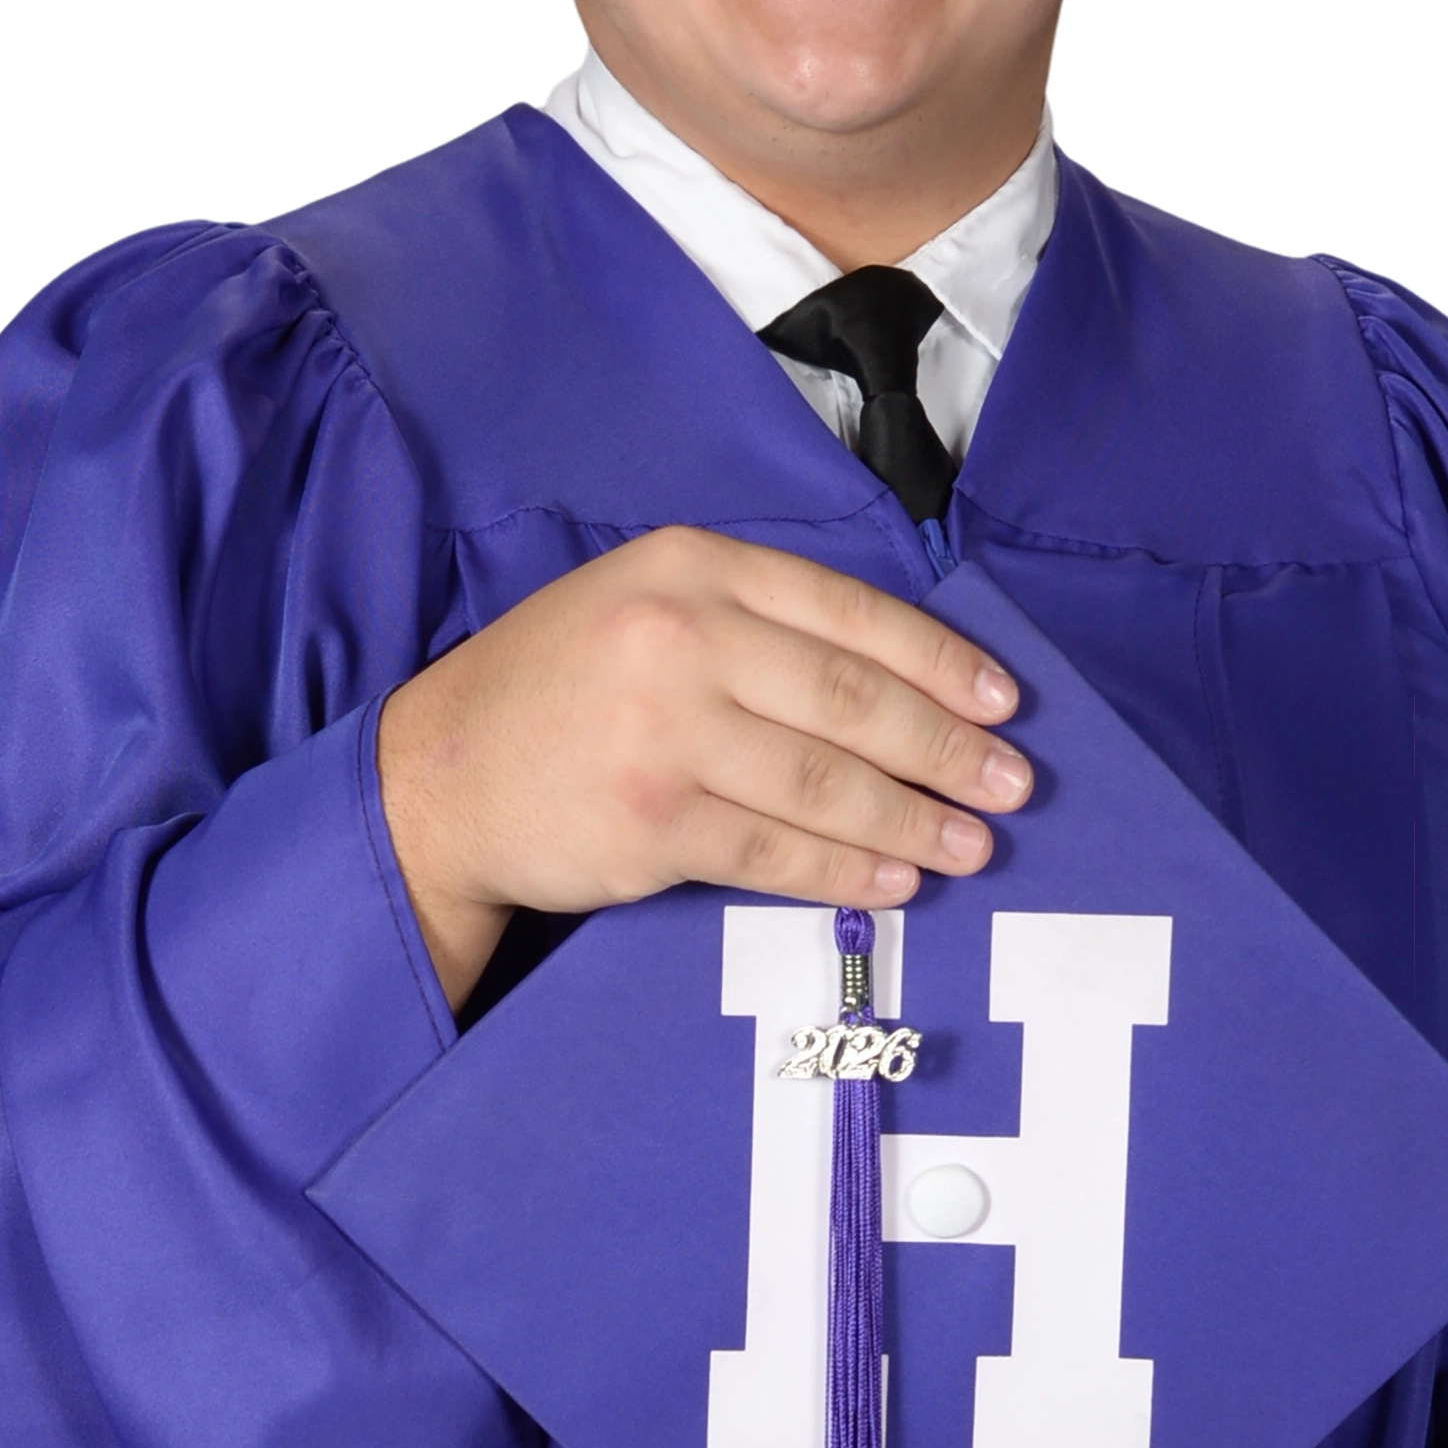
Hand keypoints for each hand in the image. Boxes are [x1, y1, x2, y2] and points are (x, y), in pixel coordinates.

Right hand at [377, 527, 1027, 1006]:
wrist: (438, 775)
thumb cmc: (558, 689)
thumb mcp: (645, 604)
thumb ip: (754, 620)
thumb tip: (900, 678)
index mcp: (692, 566)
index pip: (850, 612)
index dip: (940, 663)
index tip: (1003, 703)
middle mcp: (680, 638)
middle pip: (853, 700)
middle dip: (948, 749)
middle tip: (1010, 786)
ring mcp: (663, 732)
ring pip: (825, 782)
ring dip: (913, 820)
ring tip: (968, 845)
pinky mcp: (650, 822)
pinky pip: (776, 853)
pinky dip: (845, 871)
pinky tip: (892, 880)